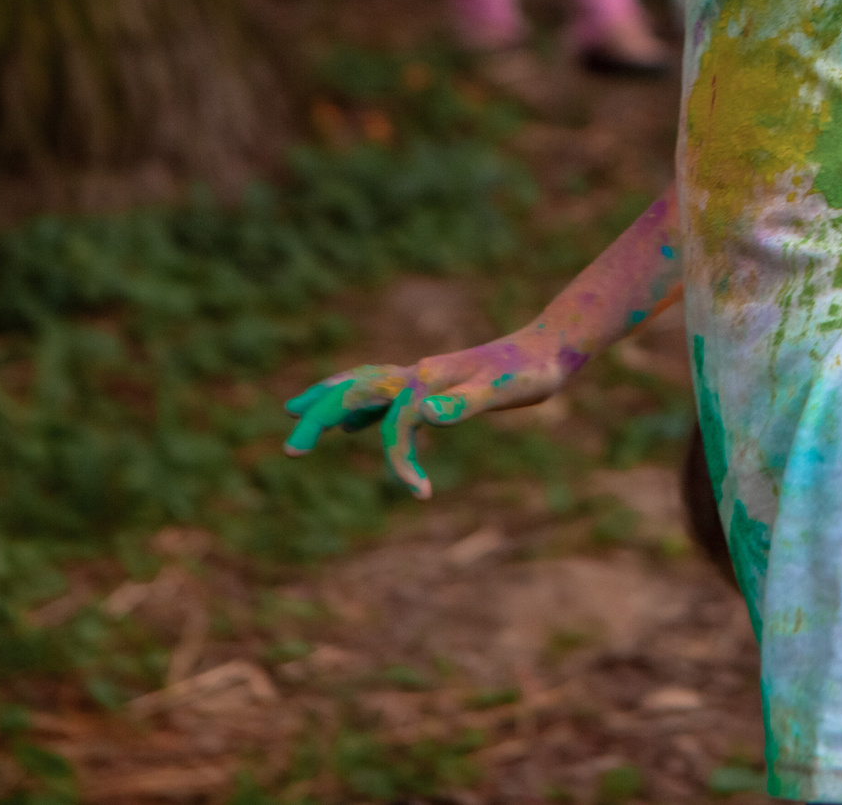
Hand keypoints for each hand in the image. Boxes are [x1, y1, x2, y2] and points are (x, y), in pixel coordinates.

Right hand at [281, 335, 566, 499]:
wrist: (551, 347)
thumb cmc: (533, 371)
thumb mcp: (508, 389)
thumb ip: (468, 402)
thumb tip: (430, 414)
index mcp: (431, 379)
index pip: (397, 422)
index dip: (401, 460)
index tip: (423, 494)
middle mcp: (419, 374)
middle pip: (356, 392)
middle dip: (321, 416)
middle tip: (290, 448)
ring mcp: (424, 377)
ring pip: (363, 386)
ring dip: (329, 401)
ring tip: (294, 412)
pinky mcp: (434, 383)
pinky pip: (384, 394)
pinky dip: (360, 407)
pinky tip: (353, 424)